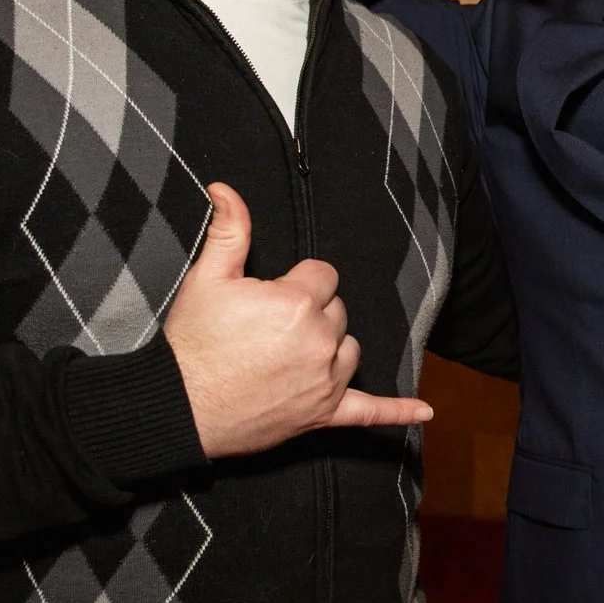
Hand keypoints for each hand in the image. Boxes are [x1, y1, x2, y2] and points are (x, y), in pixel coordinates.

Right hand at [162, 183, 432, 456]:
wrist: (179, 406)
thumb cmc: (192, 343)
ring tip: (289, 354)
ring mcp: (325, 381)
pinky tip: (424, 410)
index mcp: (296, 303)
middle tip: (267, 329)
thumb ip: (229, 230)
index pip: (323, 275)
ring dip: (331, 348)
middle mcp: (319, 341)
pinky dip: (396, 410)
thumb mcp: (207, 279)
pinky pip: (370, 413)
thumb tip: (225, 188)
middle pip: (337, 311)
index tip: (270, 297)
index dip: (296, 283)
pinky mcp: (323, 415)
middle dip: (311, 314)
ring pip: (350, 350)